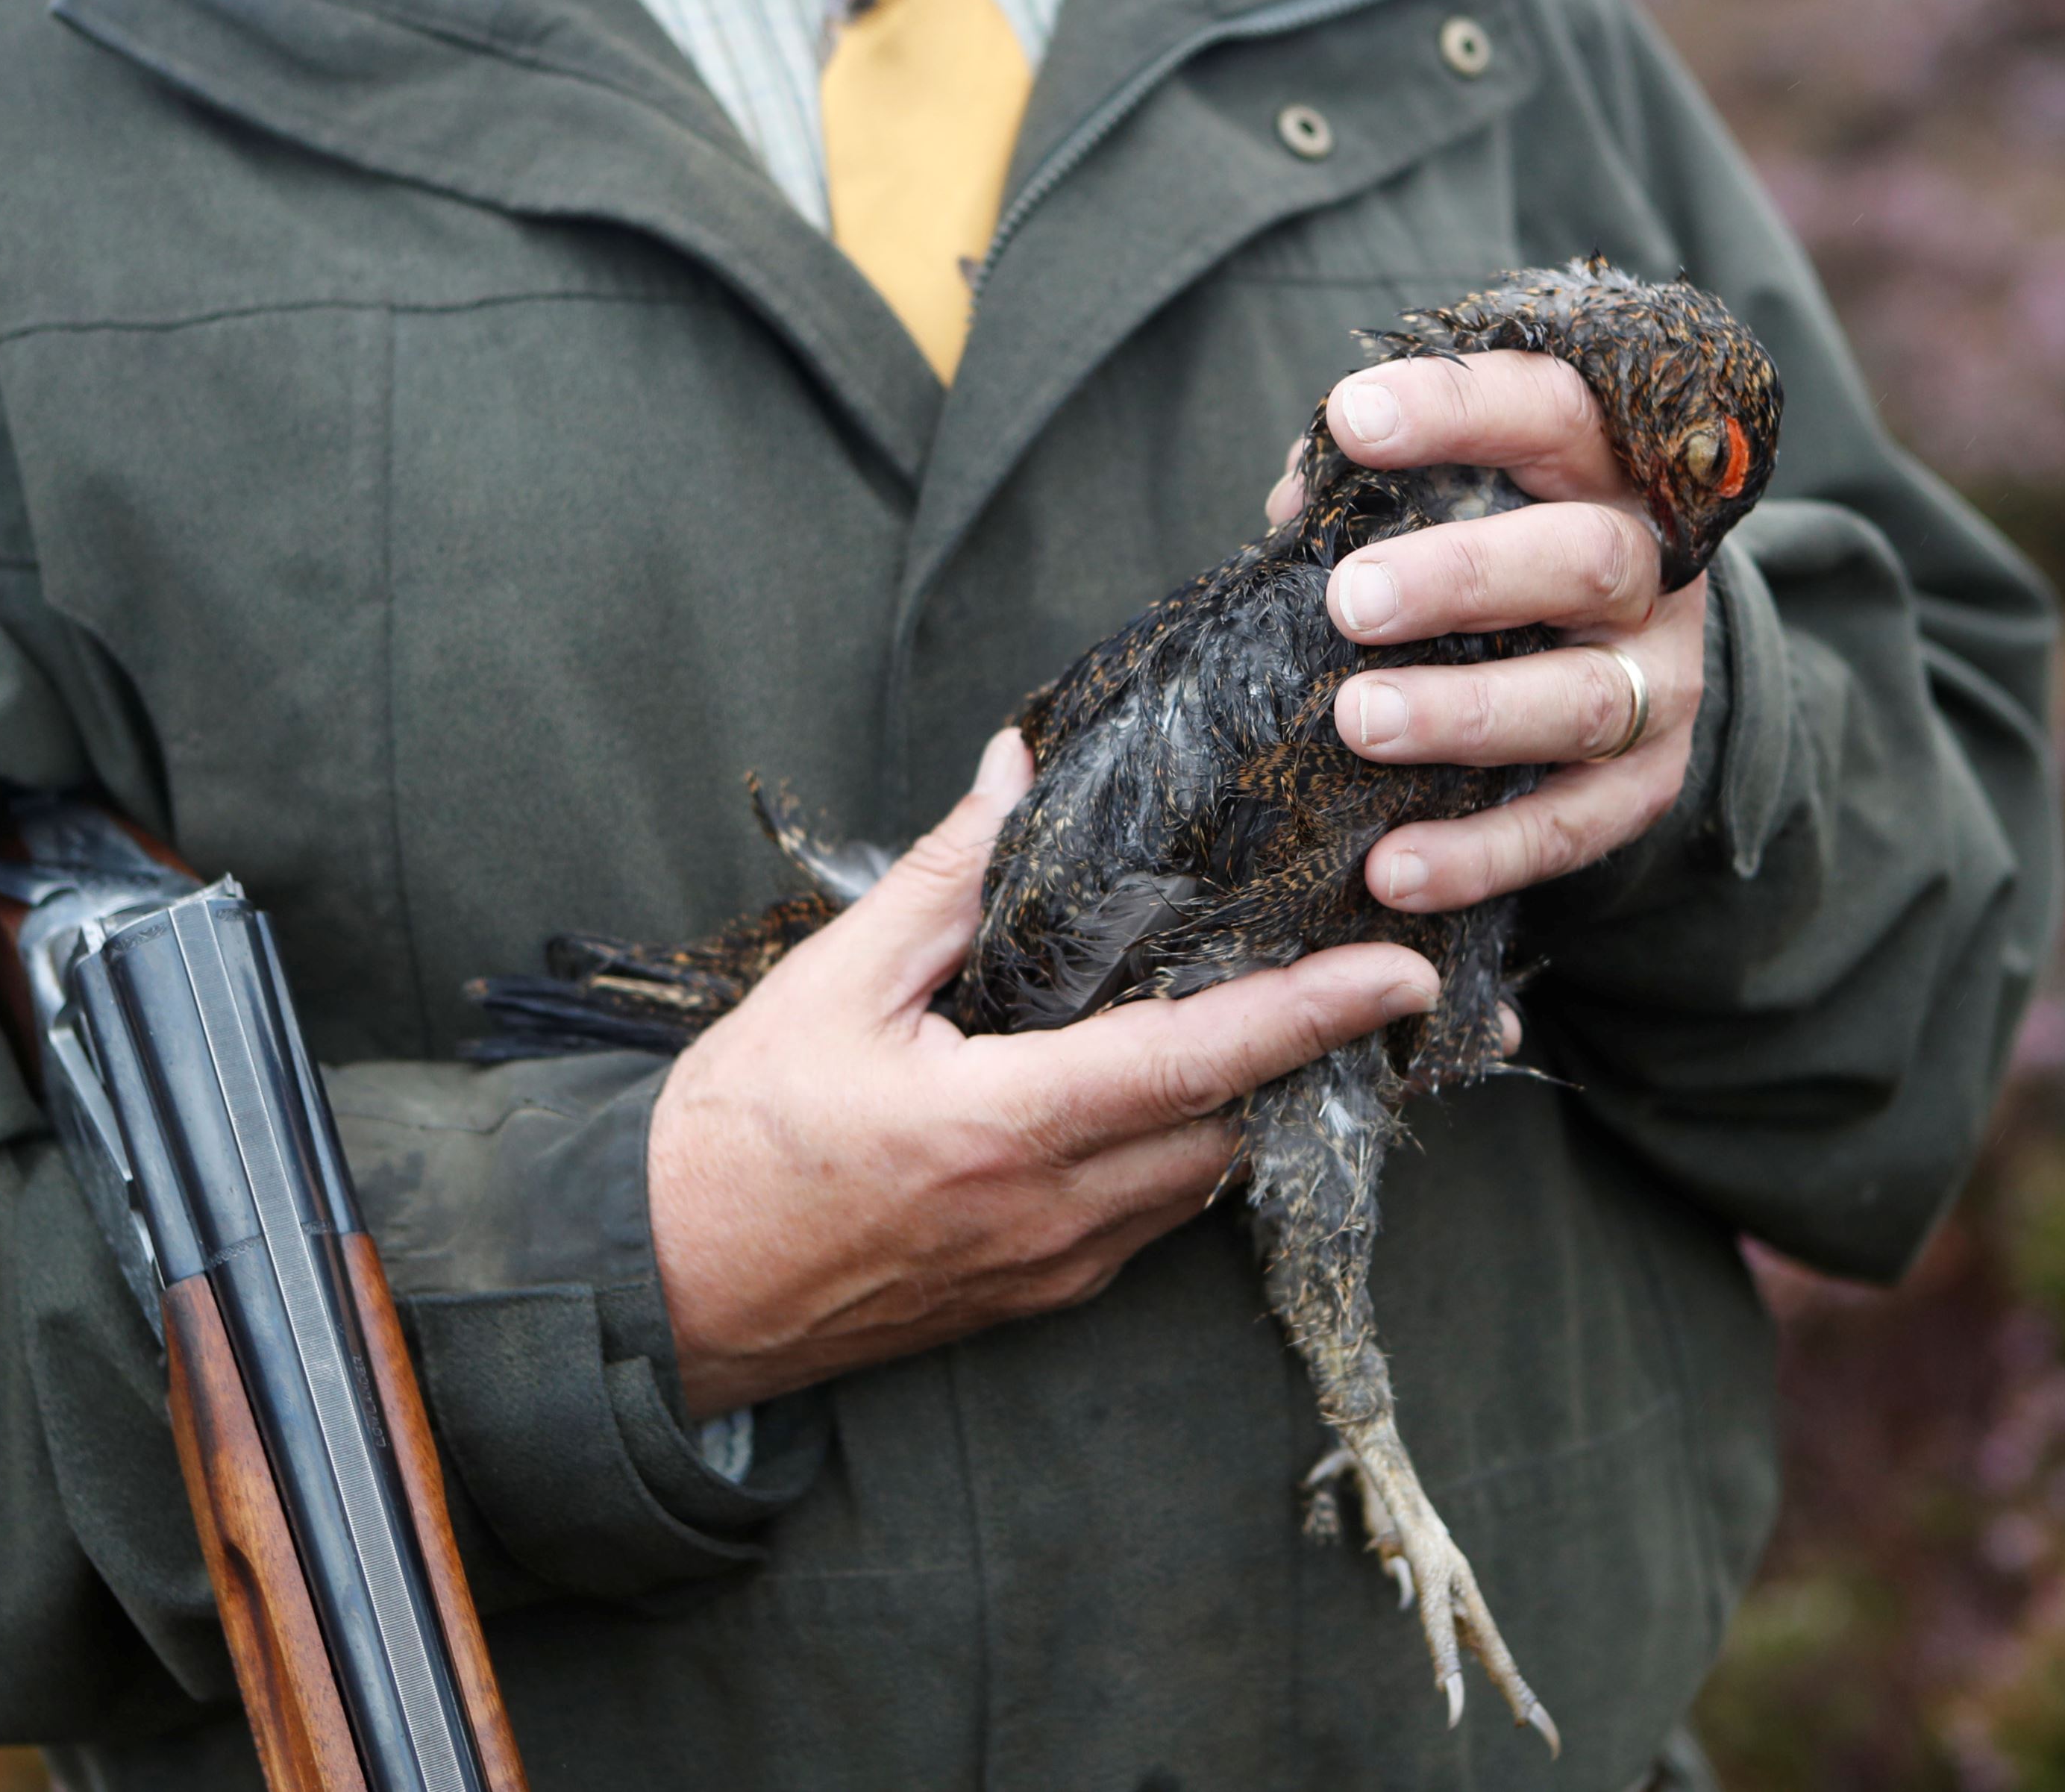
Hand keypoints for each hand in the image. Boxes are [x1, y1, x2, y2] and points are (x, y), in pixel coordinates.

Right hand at [647, 730, 1441, 1416]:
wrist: (661, 1292)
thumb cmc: (735, 1136)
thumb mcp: (831, 985)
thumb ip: (944, 880)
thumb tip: (1019, 770)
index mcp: (1004, 1130)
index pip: (1196, 1064)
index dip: (1311, 1014)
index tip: (1404, 973)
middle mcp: (1053, 1214)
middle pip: (1234, 1128)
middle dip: (1315, 1056)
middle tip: (1378, 970)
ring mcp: (1054, 1267)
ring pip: (1203, 1180)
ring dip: (1255, 1101)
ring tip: (1307, 1013)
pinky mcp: (1041, 1293)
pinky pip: (1153, 1215)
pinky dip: (1190, 1144)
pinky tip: (1189, 1082)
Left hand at [1263, 352, 1707, 914]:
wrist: (1618, 645)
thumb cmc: (1498, 542)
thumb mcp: (1458, 491)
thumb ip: (1380, 486)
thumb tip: (1295, 502)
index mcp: (1603, 468)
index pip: (1548, 410)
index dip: (1455, 410)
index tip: (1354, 421)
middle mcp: (1652, 571)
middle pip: (1583, 559)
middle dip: (1462, 578)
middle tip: (1353, 601)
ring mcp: (1660, 682)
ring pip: (1583, 700)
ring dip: (1466, 714)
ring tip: (1361, 722)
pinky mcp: (1646, 785)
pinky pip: (1568, 828)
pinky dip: (1479, 855)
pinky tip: (1391, 869)